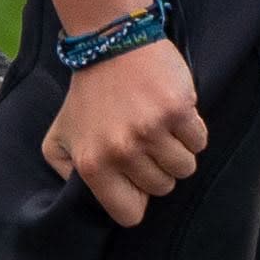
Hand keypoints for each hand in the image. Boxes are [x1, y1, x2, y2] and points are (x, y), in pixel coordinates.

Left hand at [43, 38, 204, 225]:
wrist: (111, 44)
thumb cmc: (88, 94)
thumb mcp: (59, 138)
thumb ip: (66, 173)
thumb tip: (89, 201)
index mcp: (92, 164)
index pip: (129, 215)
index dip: (137, 199)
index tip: (135, 181)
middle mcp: (122, 152)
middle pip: (162, 190)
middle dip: (158, 170)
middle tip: (145, 142)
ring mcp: (151, 131)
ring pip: (185, 168)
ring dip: (177, 152)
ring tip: (159, 128)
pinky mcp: (178, 111)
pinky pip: (199, 142)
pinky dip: (192, 131)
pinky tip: (172, 114)